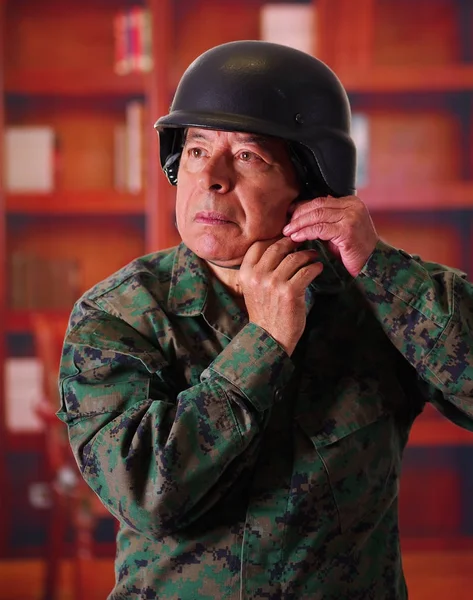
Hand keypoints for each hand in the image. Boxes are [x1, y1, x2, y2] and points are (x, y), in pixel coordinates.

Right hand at [239, 237, 322, 355]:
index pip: (259, 245)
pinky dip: (315, 267)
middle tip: (303, 243)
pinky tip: (318, 268)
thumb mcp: (253, 289)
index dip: (274, 239)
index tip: (286, 240)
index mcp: (246, 273)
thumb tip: (277, 248)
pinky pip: (306, 271)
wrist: (269, 337)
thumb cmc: (265, 312)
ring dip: (307, 255)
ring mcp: (273, 283)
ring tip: (313, 256)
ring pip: (294, 258)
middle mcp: (257, 276)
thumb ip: (260, 270)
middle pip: (277, 247)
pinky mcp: (290, 292)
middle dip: (293, 243)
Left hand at [283, 195, 378, 276]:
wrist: (372, 263)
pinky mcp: (347, 231)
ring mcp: (351, 217)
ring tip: (288, 232)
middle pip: (317, 206)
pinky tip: (296, 237)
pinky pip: (319, 229)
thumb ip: (326, 220)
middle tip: (286, 225)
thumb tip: (302, 214)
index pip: (321, 200)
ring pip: (317, 216)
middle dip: (298, 215)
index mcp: (351, 202)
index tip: (289, 214)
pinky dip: (305, 232)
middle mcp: (352, 206)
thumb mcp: (339, 229)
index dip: (302, 206)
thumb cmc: (355, 249)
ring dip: (299, 224)